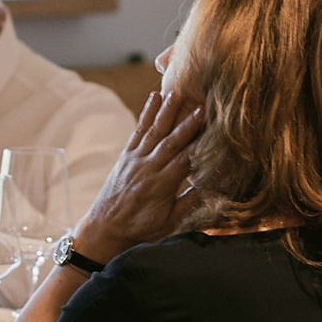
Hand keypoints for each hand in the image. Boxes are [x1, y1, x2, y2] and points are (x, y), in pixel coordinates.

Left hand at [69, 79, 206, 265]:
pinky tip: (154, 98)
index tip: (215, 131)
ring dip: (166, 112)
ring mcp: (135, 160)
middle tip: (203, 106)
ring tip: (177, 93)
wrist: (105, 229)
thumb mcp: (169, 223)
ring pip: (154, 131)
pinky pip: (137, 131)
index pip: (185, 161)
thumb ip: (189, 203)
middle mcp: (147, 169)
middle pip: (171, 142)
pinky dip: (146, 114)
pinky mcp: (125, 156)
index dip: (200, 145)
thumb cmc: (141, 229)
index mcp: (161, 186)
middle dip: (187, 124)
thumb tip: (213, 187)